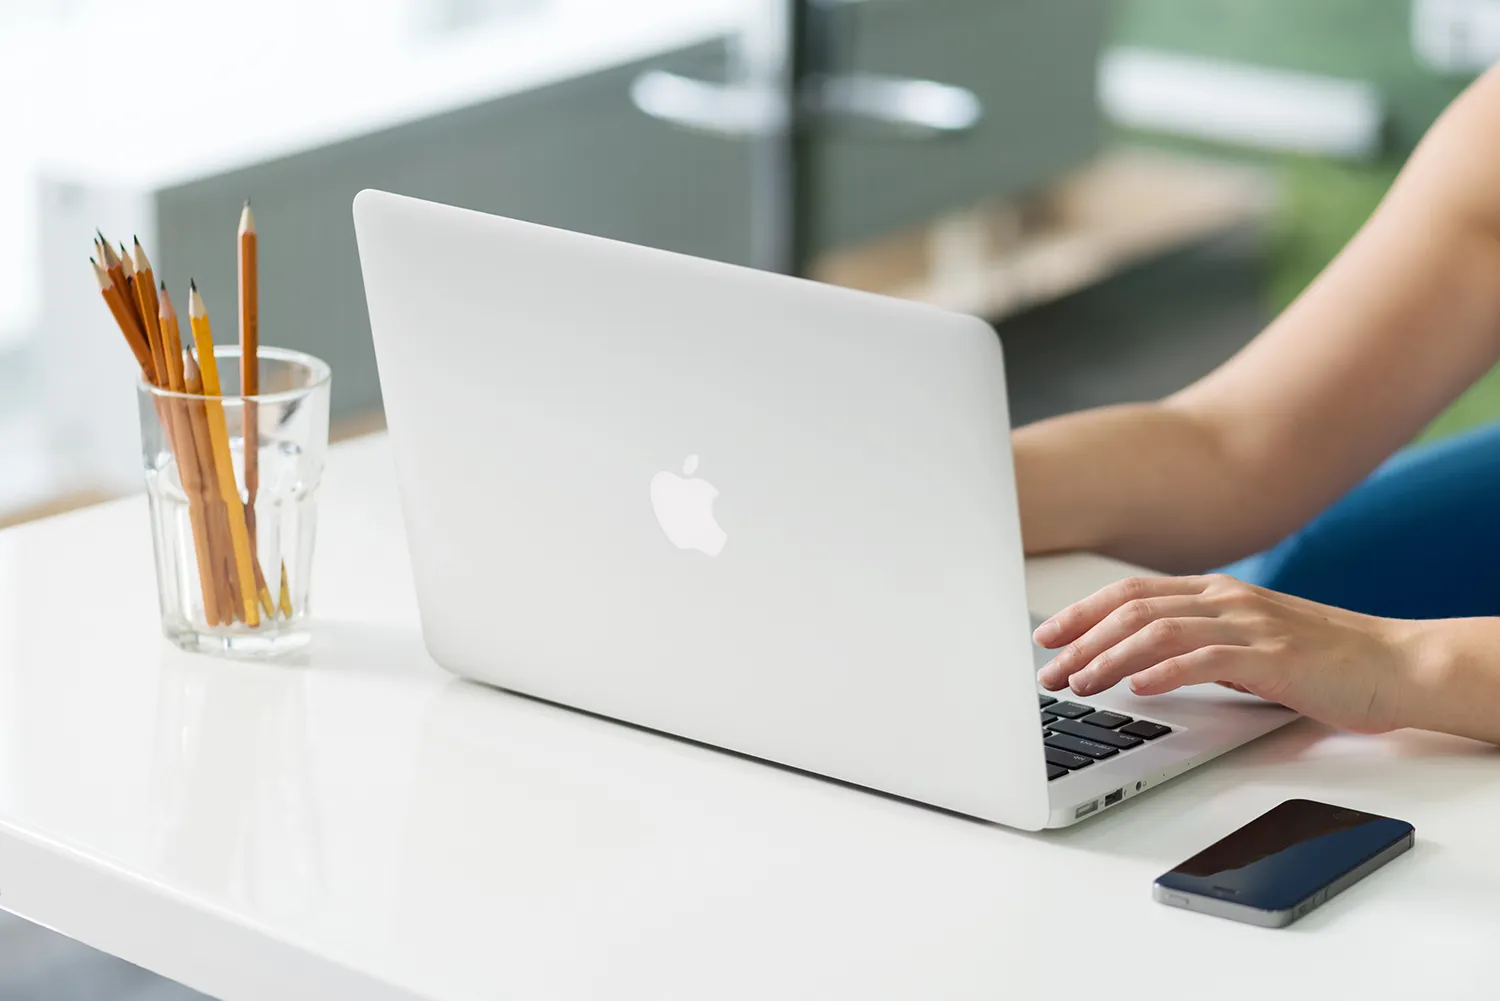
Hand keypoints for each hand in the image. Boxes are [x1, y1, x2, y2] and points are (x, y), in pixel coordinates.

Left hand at [1034, 574, 1411, 733]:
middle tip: (1047, 671)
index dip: (1082, 612)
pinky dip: (1163, 671)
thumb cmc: (1323, 660)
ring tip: (1078, 682)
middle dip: (1081, 639)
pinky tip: (1136, 688)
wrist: (1396, 664)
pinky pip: (1206, 658)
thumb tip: (1139, 665)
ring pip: (1158, 631)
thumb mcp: (1248, 643)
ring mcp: (1250, 624)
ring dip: (1109, 658)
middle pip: (1133, 609)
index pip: (1132, 593)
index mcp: (1217, 593)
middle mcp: (1227, 600)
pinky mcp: (1272, 657)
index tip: (1046, 636)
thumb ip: (1199, 644)